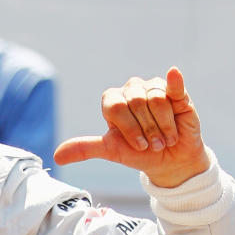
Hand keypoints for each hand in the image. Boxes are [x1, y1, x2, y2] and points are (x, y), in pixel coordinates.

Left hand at [53, 67, 208, 187]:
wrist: (169, 160)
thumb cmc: (139, 153)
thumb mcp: (110, 151)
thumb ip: (85, 148)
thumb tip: (57, 156)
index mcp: (113, 101)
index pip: (115, 107)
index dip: (129, 128)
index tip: (139, 146)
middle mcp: (131, 90)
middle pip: (135, 103)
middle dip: (146, 129)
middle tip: (153, 144)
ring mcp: (153, 88)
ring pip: (156, 99)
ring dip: (162, 126)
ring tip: (165, 138)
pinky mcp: (177, 91)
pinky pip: (173, 85)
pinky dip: (174, 81)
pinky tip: (173, 75)